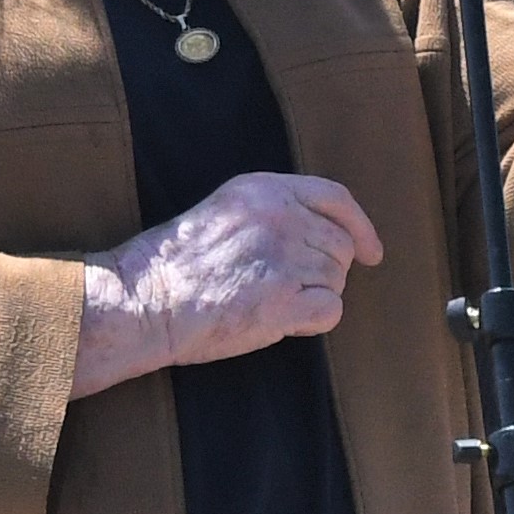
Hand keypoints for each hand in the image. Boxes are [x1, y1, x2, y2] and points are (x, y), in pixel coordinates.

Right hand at [75, 171, 382, 395]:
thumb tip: (323, 234)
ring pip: (335, 281)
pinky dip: (314, 323)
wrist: (142, 300)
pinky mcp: (281, 302)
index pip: (335, 197)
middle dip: (326, 273)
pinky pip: (330, 312)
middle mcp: (279, 217)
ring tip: (270, 304)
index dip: (360, 227)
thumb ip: (272, 212)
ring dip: (313, 297)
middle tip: (289, 290)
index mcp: (264, 189)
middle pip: (339, 247)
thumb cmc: (175, 264)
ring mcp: (282, 259)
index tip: (371, 251)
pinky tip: (282, 323)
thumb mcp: (225, 211)